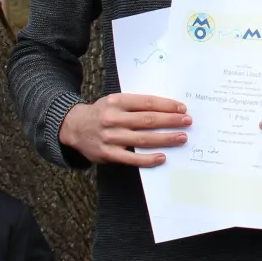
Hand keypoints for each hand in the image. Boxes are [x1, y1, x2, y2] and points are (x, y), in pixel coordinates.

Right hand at [59, 94, 189, 167]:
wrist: (74, 127)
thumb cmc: (101, 113)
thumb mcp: (114, 101)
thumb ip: (135, 104)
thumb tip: (166, 108)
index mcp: (117, 101)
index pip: (147, 102)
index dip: (167, 105)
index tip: (182, 108)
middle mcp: (113, 118)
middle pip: (148, 120)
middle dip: (171, 121)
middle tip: (187, 122)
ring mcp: (110, 137)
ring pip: (143, 139)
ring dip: (165, 139)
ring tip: (181, 137)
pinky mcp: (108, 154)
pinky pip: (132, 158)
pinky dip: (148, 159)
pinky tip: (162, 157)